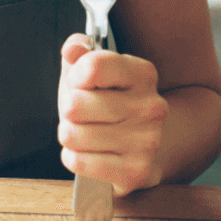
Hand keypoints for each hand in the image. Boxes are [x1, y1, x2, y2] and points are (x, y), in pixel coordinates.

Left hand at [57, 33, 169, 195]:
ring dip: (70, 136)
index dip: (75, 76)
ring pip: (72, 135)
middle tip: (83, 115)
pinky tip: (89, 154)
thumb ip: (79, 53)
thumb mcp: (93, 74)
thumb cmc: (109, 105)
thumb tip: (73, 48)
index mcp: (142, 74)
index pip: (93, 65)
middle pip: (75, 104)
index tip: (80, 84)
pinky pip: (79, 162)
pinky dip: (73, 158)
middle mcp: (151, 106)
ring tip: (87, 134)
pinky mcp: (136, 172)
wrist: (143, 148)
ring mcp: (147, 141)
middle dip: (68, 111)